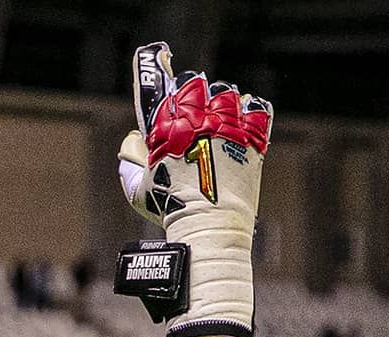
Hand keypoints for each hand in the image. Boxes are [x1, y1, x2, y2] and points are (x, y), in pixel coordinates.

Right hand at [116, 42, 271, 334]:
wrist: (208, 228)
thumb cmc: (170, 211)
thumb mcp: (137, 186)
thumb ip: (131, 157)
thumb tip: (133, 140)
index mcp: (167, 127)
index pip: (161, 84)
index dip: (157, 68)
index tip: (156, 56)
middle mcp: (198, 120)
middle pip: (197, 84)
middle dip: (193, 92)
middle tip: (194, 106)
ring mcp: (227, 128)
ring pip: (228, 94)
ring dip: (222, 102)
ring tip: (220, 117)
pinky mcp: (252, 141)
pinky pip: (257, 110)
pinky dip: (251, 111)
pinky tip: (243, 120)